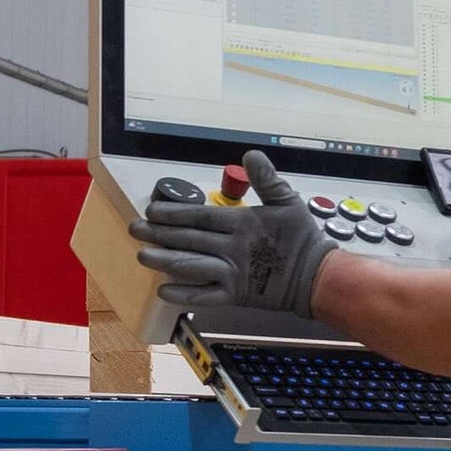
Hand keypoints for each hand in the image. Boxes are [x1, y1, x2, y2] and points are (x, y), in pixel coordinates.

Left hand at [130, 150, 334, 315]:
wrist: (315, 278)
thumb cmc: (301, 239)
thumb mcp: (288, 201)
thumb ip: (268, 178)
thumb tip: (251, 154)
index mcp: (242, 224)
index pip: (200, 216)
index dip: (173, 213)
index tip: (152, 210)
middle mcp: (232, 248)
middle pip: (188, 239)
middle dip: (159, 234)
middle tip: (134, 229)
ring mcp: (232, 273)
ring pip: (191, 266)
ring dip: (164, 261)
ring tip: (141, 255)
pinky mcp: (234, 296)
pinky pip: (204, 296)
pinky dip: (183, 294)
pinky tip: (163, 290)